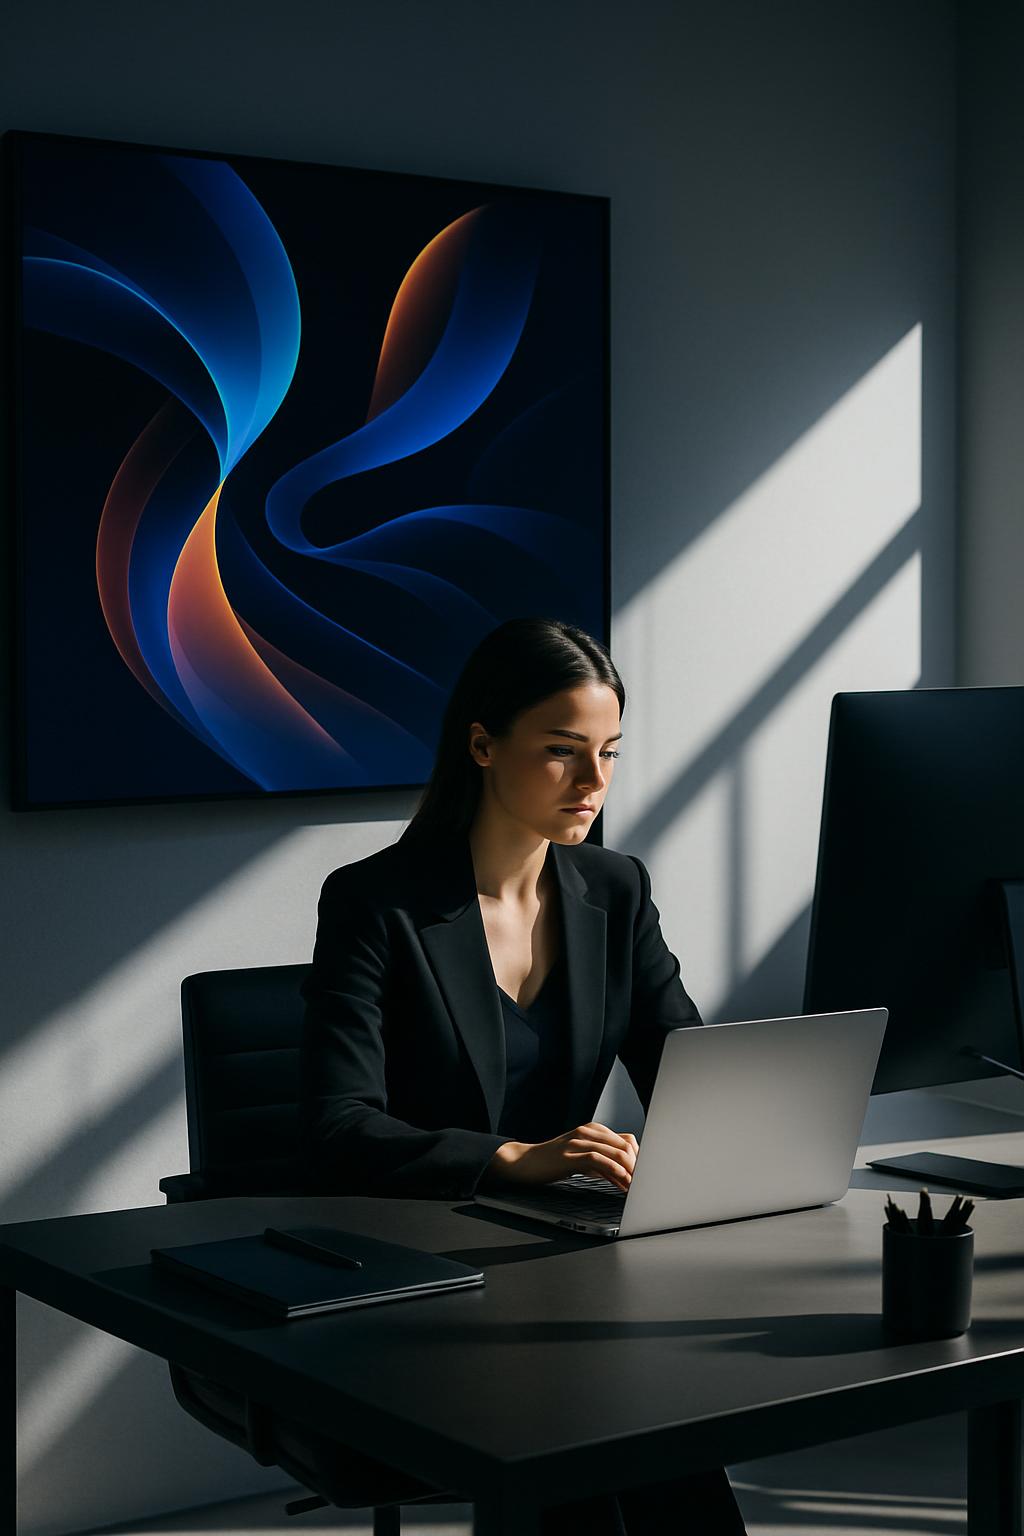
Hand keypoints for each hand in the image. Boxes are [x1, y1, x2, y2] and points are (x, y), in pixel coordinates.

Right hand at [486, 1122, 638, 1192]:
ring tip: (637, 1187)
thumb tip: (624, 1176)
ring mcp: (578, 1142)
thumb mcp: (581, 1158)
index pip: (627, 1140)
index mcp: (593, 1130)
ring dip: (630, 1171)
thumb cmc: (552, 1162)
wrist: (523, 1162)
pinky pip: (598, 1160)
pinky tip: (621, 1183)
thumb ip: (602, 1163)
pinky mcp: (569, 1155)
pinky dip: (614, 1171)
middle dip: (638, 1166)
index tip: (646, 1175)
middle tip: (645, 1183)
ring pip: (614, 1152)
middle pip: (625, 1145)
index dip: (639, 1158)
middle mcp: (588, 1132)